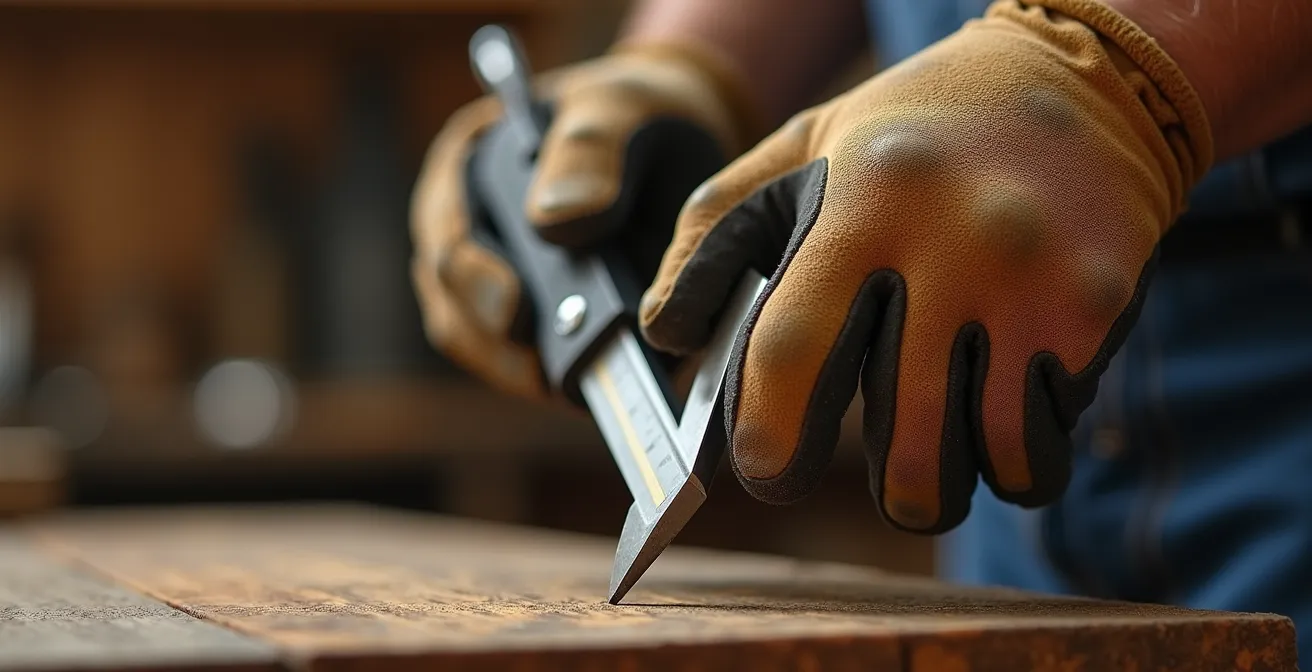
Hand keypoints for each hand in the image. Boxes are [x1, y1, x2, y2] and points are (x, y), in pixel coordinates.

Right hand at [411, 43, 755, 396]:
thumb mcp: (620, 109)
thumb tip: (555, 223)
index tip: (517, 311)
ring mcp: (497, 288)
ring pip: (491, 350)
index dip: (475, 281)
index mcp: (464, 172)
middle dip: (504, 345)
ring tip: (585, 393)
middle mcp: (465, 236)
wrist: (682, 144)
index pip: (447, 238)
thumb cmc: (637, 115)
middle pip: (459, 308)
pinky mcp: (539, 329)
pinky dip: (564, 383)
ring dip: (532, 375)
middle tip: (556, 374)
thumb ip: (589, 151)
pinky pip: (536, 370)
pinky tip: (606, 391)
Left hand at [640, 0, 1212, 532]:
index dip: (767, 435)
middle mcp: (954, 245)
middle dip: (887, 489)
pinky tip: (1000, 405)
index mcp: (861, 202)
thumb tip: (666, 335)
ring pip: (985, 457)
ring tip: (942, 448)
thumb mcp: (801, 146)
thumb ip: (712, 231)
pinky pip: (1044, 435)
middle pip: (905, 432)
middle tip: (882, 483)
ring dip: (955, 479)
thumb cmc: (915, 131)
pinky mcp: (1096, 313)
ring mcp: (1034, 284)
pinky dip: (1016, 449)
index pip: (792, 351)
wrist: (1086, 84)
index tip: (764, 471)